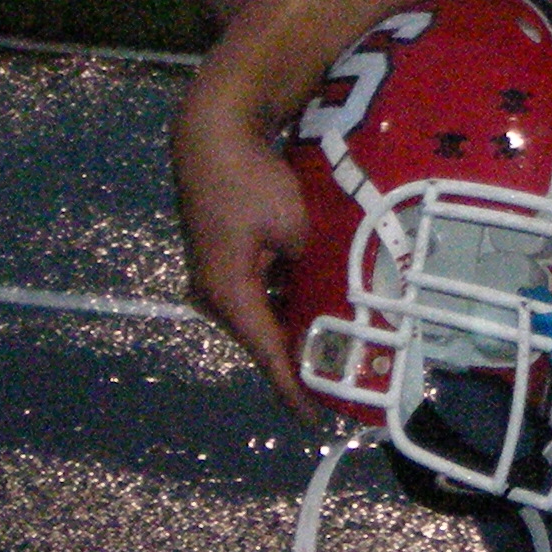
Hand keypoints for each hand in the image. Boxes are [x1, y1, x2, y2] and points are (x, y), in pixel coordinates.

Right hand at [172, 83, 319, 423]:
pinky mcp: (222, 263)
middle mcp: (215, 296)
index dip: (294, 385)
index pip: (268, 352)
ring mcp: (214, 280)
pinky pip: (257, 296)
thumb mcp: (294, 225)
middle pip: (264, 340)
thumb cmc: (250, 179)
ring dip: (293, 331)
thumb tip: (332, 292)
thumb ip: (311, 266)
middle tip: (338, 383)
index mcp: (229, 293)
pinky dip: (284, 305)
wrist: (213, 136)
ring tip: (332, 353)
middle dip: (298, 361)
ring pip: (262, 318)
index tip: (317, 415)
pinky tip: (315, 309)